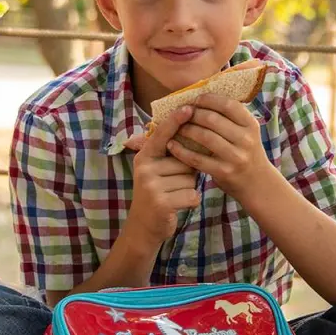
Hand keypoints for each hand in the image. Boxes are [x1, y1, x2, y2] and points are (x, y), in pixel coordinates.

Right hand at [123, 106, 200, 245]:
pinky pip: (192, 195)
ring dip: (189, 188)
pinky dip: (191, 201)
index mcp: (144, 156)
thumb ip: (169, 153)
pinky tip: (179, 205)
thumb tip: (191, 130)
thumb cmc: (157, 194)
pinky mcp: (162, 203)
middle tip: (173, 184)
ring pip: (190, 179)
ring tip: (174, 195)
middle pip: (185, 160)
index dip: (176, 120)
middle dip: (187, 173)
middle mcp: (145, 168)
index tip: (189, 107)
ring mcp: (151, 186)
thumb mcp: (156, 171)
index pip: (162, 134)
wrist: (143, 227)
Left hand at [166, 93, 270, 201]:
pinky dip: (181, 151)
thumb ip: (230, 118)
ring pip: (204, 137)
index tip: (196, 99)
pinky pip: (196, 158)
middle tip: (182, 114)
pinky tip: (172, 145)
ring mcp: (235, 156)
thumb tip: (203, 97)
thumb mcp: (246, 133)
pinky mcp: (223, 171)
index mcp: (251, 125)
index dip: (209, 99)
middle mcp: (245, 139)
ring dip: (186, 129)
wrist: (257, 184)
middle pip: (212, 119)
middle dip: (193, 114)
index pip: (228, 105)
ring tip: (177, 127)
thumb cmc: (245, 152)